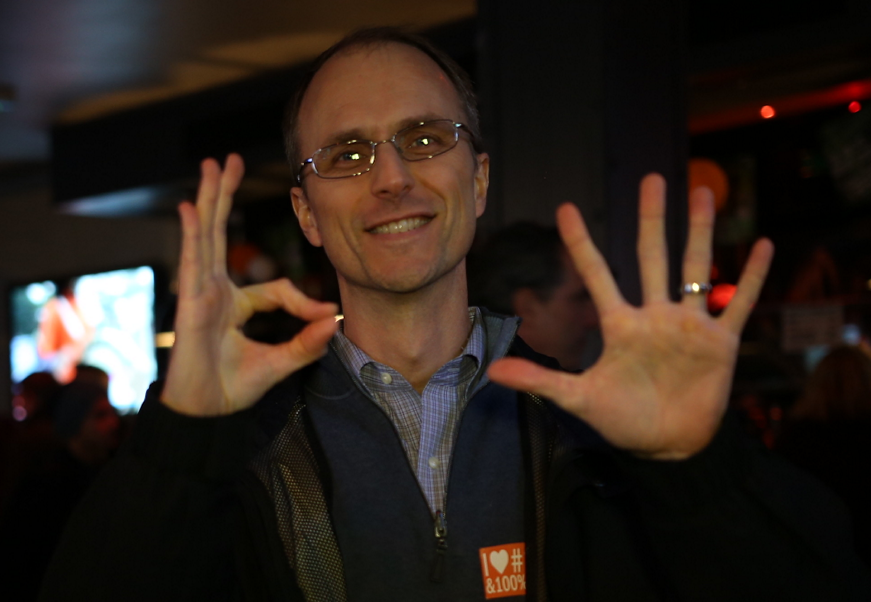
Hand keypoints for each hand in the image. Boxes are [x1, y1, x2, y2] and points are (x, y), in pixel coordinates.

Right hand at [162, 154, 338, 415]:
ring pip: (207, 237)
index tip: (322, 315)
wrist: (205, 415)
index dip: (300, 299)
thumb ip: (305, 343)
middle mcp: (215, 292)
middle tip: (230, 161)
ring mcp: (201, 294)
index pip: (273, 288)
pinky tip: (190, 208)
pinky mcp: (193, 305)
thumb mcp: (280, 363)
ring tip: (212, 165)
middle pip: (222, 235)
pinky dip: (192, 235)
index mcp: (234, 305)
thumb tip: (333, 321)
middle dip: (225, 197)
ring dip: (210, 199)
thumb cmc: (232, 389)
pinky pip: (193, 264)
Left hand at [488, 174, 772, 459]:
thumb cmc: (623, 420)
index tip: (565, 208)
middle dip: (651, 219)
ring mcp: (688, 325)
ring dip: (699, 232)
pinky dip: (751, 277)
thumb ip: (541, 381)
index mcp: (620, 324)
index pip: (596, 274)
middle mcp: (654, 315)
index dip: (580, 243)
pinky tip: (764, 244)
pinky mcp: (721, 342)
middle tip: (653, 179)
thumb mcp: (579, 398)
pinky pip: (738, 302)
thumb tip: (493, 371)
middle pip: (651, 256)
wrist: (668, 447)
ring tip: (702, 193)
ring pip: (695, 268)